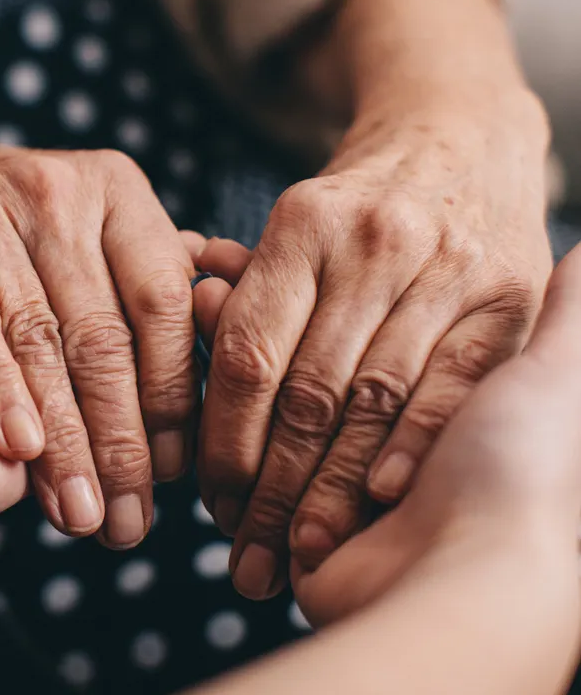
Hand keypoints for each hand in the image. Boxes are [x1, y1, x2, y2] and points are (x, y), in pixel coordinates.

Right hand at [0, 145, 197, 547]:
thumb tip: (221, 374)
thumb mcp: (96, 241)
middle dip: (119, 443)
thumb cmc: (24, 236)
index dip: (173, 398)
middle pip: (101, 334)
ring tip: (79, 512)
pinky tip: (19, 451)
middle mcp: (56, 190)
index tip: (173, 476)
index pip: (163, 305)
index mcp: (117, 190)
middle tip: (126, 522)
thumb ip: (152, 294)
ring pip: (36, 341)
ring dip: (61, 440)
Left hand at [200, 94, 553, 598]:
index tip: (211, 503)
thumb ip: (241, 286)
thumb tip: (191, 313)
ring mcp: (446, 269)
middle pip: (310, 391)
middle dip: (274, 487)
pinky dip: (410, 451)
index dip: (225, 440)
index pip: (249, 353)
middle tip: (247, 552)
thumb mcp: (290, 229)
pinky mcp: (504, 297)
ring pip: (376, 401)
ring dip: (336, 490)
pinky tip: (380, 503)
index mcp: (304, 223)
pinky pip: (451, 390)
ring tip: (301, 550)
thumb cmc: (353, 209)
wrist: (462, 143)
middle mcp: (374, 243)